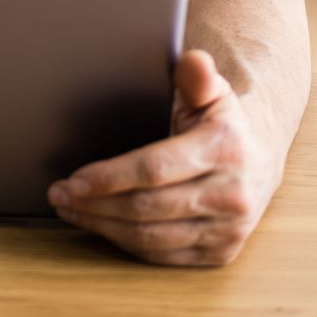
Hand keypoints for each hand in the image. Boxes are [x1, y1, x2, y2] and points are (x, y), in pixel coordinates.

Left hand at [48, 49, 280, 264]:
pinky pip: (163, 255)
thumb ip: (195, 77)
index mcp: (225, 149)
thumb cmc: (220, 123)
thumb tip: (193, 62)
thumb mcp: (211, 93)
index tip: (73, 179)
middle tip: (59, 193)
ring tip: (70, 209)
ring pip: (151, 237)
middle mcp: (232, 194)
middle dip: (94, 203)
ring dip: (101, 226)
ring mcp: (229, 229)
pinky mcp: (221, 252)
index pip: (155, 169)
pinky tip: (100, 226)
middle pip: (147, 207)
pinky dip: (125, 243)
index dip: (110, 177)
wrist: (258, 160)